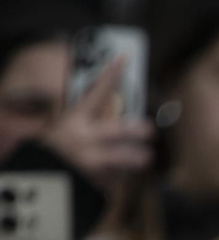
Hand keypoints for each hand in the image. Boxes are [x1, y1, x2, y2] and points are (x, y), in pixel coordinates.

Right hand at [40, 58, 152, 186]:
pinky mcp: (99, 181)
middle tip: (149, 128)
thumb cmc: (63, 142)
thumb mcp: (69, 123)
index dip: (111, 75)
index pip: (95, 92)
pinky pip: (121, 177)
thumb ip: (92, 114)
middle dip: (137, 130)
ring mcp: (91, 161)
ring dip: (138, 157)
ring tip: (146, 156)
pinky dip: (126, 174)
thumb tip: (117, 96)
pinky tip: (126, 171)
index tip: (125, 58)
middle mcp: (84, 138)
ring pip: (125, 158)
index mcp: (76, 119)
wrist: (48, 175)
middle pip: (117, 131)